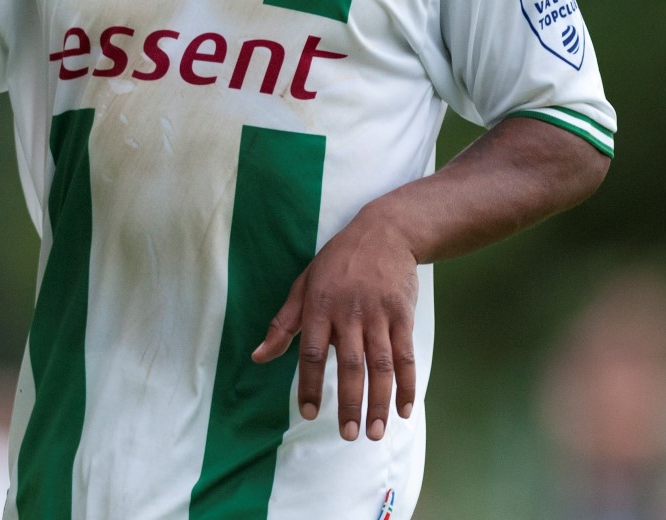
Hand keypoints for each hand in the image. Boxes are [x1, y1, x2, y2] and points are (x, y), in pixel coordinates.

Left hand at [251, 205, 418, 441]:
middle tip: (348, 434)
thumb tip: (258, 357)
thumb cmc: (337, 262)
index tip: (308, 413)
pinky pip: (406, 356)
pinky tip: (403, 409)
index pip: (311, 352)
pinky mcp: (403, 315)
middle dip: (348, 402)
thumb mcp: (303, 284)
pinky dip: (407, 385)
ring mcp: (379, 314)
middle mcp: (350, 312)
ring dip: (379, 401)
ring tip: (375, 431)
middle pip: (349, 364)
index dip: (308, 384)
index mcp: (320, 306)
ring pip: (380, 365)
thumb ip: (283, 324)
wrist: (385, 232)